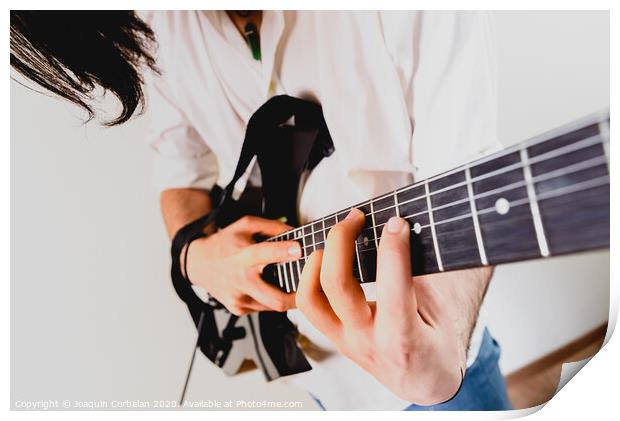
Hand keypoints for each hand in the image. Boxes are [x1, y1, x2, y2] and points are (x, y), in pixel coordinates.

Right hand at [185, 215, 300, 314]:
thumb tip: (298, 232)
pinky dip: (272, 298)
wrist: (199, 263)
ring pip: (274, 306)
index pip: (262, 254)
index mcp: (242, 255)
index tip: (300, 250)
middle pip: (276, 298)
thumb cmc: (225, 243)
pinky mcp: (238, 309)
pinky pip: (264, 307)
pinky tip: (271, 287)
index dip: (283, 252)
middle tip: (313, 287)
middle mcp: (240, 280)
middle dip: (299, 296)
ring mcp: (239, 298)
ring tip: (295, 284)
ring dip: (288, 297)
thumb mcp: (246, 225)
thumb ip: (273, 226)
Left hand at [296, 209, 469, 404]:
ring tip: (335, 238)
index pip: (392, 287)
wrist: (423, 385)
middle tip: (356, 217)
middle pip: (337, 285)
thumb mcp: (442, 315)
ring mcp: (344, 340)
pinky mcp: (333, 337)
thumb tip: (408, 232)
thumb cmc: (437, 348)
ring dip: (315, 260)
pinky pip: (308, 305)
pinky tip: (324, 257)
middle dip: (341, 241)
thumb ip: (423, 277)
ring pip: (310, 297)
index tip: (397, 222)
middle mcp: (366, 340)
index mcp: (402, 338)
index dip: (393, 249)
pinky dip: (309, 276)